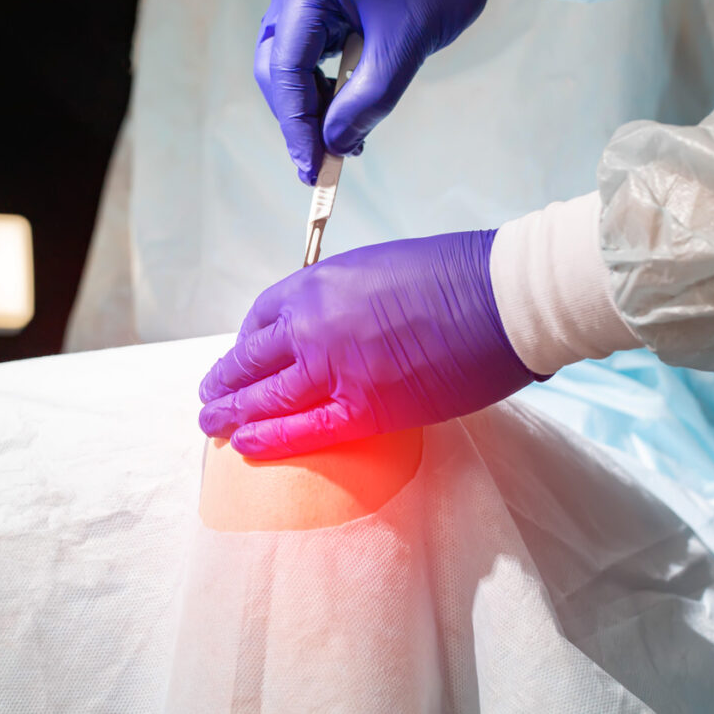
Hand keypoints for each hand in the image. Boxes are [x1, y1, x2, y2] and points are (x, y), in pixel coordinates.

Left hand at [198, 230, 542, 457]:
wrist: (503, 296)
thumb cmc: (455, 273)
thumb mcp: (378, 267)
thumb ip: (342, 298)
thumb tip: (330, 327)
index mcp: (317, 283)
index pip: (262, 318)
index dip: (247, 343)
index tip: (245, 356)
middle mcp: (312, 323)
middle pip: (252, 359)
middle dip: (226, 380)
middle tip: (210, 394)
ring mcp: (333, 368)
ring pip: (266, 396)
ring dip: (232, 412)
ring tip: (212, 425)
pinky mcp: (364, 409)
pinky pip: (303, 429)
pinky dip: (271, 439)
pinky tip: (245, 446)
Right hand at [255, 0, 495, 184]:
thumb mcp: (407, 41)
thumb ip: (370, 98)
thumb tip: (336, 142)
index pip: (285, 67)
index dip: (296, 124)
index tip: (312, 166)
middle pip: (277, 62)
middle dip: (297, 115)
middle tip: (320, 160)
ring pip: (293, 57)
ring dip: (313, 101)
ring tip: (342, 136)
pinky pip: (315, 44)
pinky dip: (328, 79)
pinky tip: (348, 104)